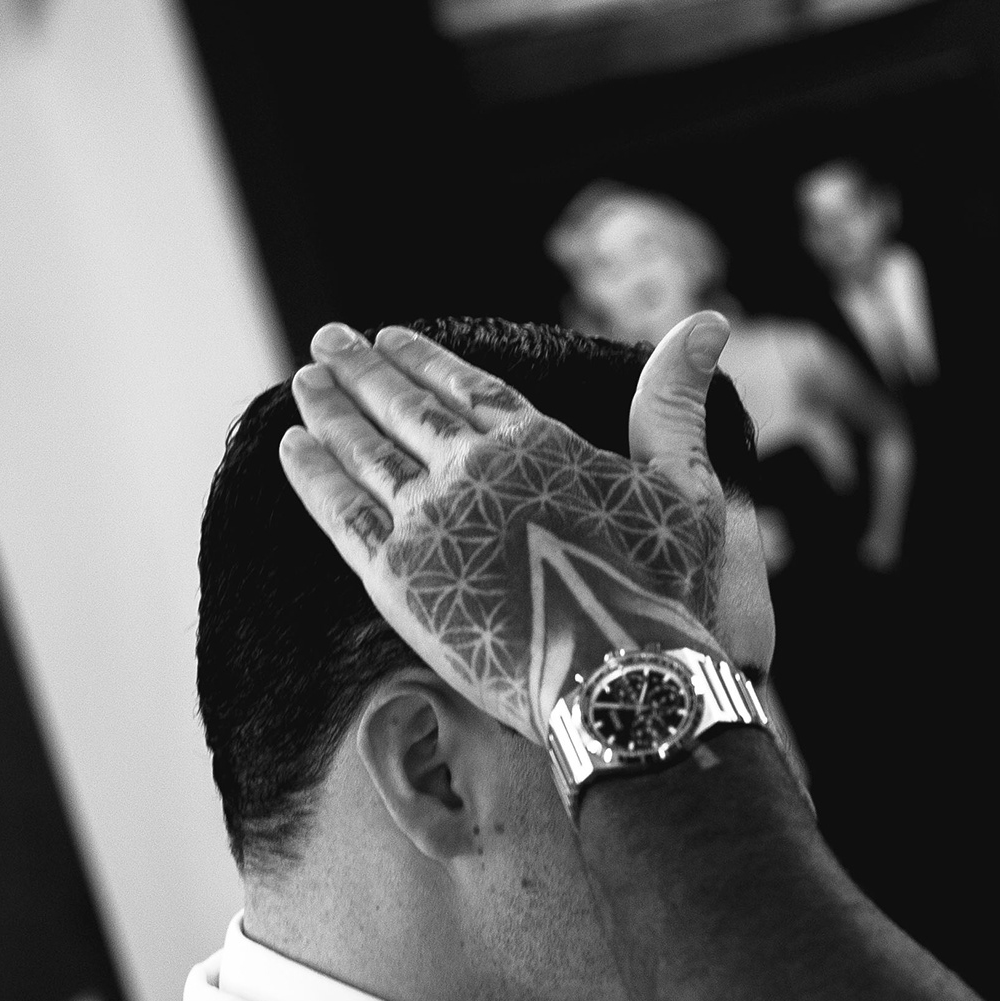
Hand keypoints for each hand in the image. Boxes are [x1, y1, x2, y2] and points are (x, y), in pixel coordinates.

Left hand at [278, 317, 733, 739]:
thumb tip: (708, 319)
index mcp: (535, 444)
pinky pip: (342, 513)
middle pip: (405, 406)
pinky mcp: (397, 577)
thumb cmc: (664, 592)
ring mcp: (430, 521)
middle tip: (328, 339)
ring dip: (330, 409)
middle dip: (362, 368)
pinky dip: (313, 476)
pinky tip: (291, 446)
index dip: (424, 358)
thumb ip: (673, 402)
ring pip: (366, 450)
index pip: (465, 386)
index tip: (390, 336)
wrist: (618, 681)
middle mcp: (473, 470)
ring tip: (303, 379)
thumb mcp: (685, 486)